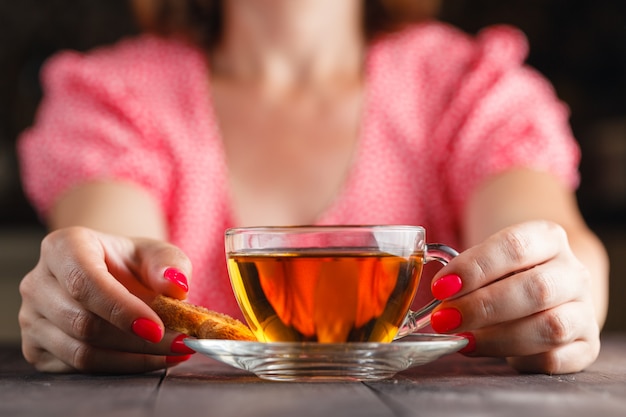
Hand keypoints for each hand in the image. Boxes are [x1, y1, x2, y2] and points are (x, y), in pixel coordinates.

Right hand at [19, 226, 194, 372]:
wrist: (112, 277)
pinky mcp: (35, 349)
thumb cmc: (132, 263)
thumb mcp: (157, 253)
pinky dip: (121, 368)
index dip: (121, 309)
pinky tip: (152, 359)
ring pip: (81, 352)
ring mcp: (31, 318)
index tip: (157, 328)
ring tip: (173, 352)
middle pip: (84, 323)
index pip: (85, 282)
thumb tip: (176, 286)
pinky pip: (78, 369)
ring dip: (134, 359)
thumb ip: (170, 265)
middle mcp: (37, 283)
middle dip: (137, 341)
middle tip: (180, 343)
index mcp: (62, 247)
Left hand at [430, 220, 599, 373]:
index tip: (441, 288)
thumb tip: (442, 295)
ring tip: (464, 339)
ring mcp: (584, 309)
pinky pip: (556, 359)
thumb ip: (467, 273)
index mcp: (549, 238)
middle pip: (536, 289)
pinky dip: (521, 360)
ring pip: (551, 327)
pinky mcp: (587, 345)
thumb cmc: (507, 272)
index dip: (475, 268)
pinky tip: (494, 353)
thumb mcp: (489, 259)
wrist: (547, 286)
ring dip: (499, 338)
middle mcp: (573, 272)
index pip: (515, 247)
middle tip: (445, 319)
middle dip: (483, 307)